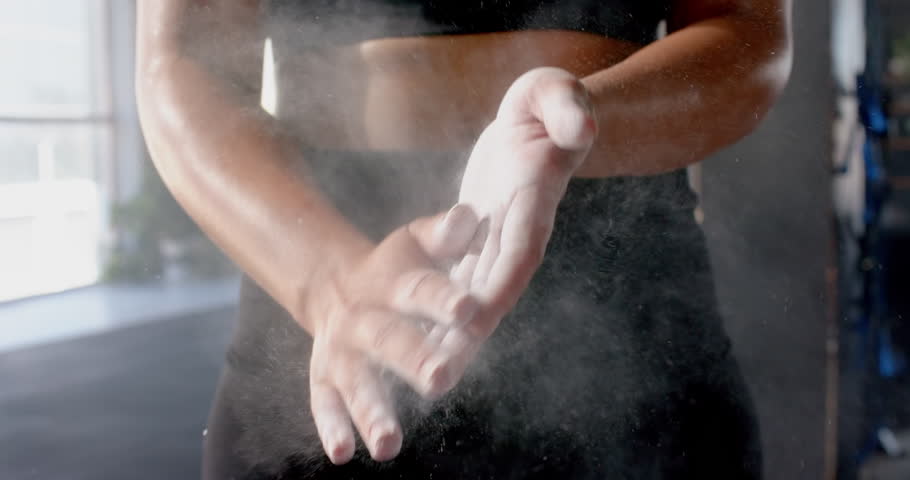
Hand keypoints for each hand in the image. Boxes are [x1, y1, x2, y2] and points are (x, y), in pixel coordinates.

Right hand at [302, 207, 481, 462]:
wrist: (335, 284)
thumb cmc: (394, 267)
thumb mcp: (416, 242)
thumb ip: (444, 234)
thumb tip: (472, 214)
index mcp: (394, 285)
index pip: (422, 291)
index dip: (443, 300)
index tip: (467, 310)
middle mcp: (366, 319)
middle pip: (391, 340)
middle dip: (415, 360)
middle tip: (441, 379)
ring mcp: (342, 351)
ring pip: (357, 382)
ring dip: (372, 411)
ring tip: (390, 445)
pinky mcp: (325, 377)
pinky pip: (325, 404)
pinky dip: (333, 428)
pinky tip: (344, 455)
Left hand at [440, 67, 597, 366]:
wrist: (541, 122)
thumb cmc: (552, 102)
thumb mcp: (560, 93)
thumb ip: (568, 110)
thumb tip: (582, 126)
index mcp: (534, 202)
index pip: (519, 251)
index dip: (498, 287)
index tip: (473, 324)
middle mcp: (518, 234)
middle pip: (494, 293)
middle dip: (468, 337)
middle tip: (438, 380)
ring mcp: (499, 244)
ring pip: (474, 300)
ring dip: (452, 341)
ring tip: (423, 384)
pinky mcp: (479, 243)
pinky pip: (459, 285)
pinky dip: (441, 317)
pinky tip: (417, 347)